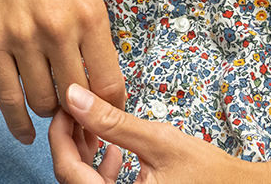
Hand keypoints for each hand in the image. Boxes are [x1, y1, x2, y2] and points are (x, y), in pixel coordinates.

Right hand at [0, 0, 127, 143]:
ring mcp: (21, 36)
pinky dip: (18, 123)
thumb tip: (100, 83)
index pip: (109, 83)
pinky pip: (7, 96)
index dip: (110, 109)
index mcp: (89, 13)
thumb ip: (92, 35)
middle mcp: (57, 28)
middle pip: (77, 98)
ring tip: (50, 107)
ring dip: (49, 111)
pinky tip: (25, 132)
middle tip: (77, 121)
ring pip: (43, 101)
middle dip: (80, 116)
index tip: (105, 115)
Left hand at [51, 85, 262, 183]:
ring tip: (96, 125)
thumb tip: (74, 96)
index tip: (65, 106)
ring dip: (85, 154)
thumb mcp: (159, 141)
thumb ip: (113, 122)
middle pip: (73, 178)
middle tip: (78, 110)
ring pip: (85, 183)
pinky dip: (101, 170)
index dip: (60, 135)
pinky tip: (114, 150)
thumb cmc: (209, 173)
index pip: (68, 173)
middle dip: (72, 142)